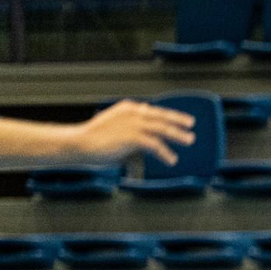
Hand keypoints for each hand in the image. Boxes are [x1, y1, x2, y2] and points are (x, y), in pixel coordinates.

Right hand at [67, 100, 195, 165]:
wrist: (79, 143)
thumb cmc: (95, 140)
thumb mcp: (116, 131)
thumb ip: (133, 135)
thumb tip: (145, 146)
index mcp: (127, 109)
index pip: (153, 110)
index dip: (168, 114)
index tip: (180, 118)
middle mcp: (132, 113)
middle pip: (161, 116)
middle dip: (177, 120)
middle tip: (190, 125)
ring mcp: (133, 124)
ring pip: (162, 128)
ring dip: (178, 135)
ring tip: (189, 140)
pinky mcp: (133, 137)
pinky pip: (155, 145)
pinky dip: (165, 153)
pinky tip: (171, 160)